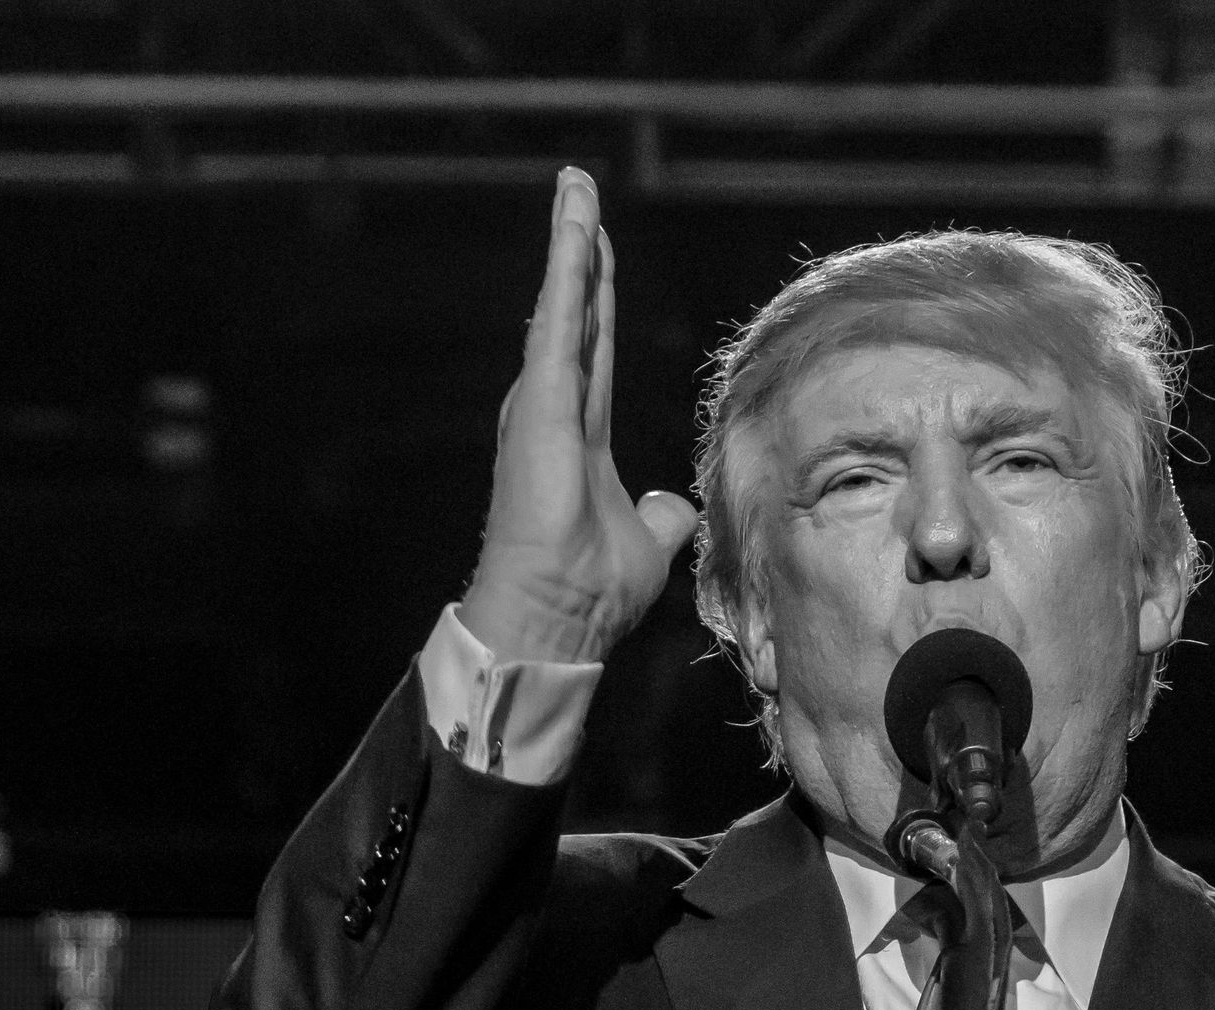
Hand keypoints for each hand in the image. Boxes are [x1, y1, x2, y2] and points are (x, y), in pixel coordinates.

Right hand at [461, 168, 698, 662]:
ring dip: (570, 243)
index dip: (598, 299)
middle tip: (578, 191)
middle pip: (575, 313)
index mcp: (579, 435)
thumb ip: (660, 516)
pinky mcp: (543, 404)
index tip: (599, 251)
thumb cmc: (593, 590)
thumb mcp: (647, 543)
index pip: (595, 349)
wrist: (559, 618)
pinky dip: (567, 269)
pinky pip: (560, 321)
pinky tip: (575, 225)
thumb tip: (672, 504)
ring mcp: (544, 405)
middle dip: (580, 251)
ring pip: (563, 305)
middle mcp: (555, 411)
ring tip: (574, 186)